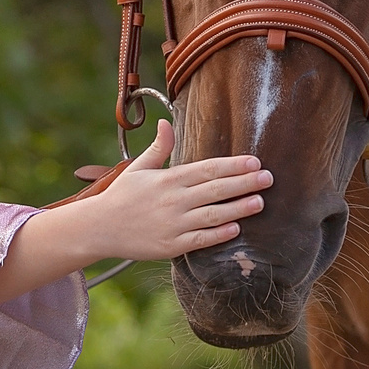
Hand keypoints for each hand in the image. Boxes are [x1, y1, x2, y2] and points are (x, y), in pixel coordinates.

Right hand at [0, 122, 270, 301]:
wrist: (99, 229)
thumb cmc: (122, 197)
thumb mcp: (138, 168)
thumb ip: (159, 148)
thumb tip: (165, 123)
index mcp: (168, 179)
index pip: (207, 169)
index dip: (233, 165)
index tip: (254, 161)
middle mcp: (173, 200)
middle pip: (215, 190)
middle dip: (244, 183)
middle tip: (269, 178)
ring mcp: (173, 224)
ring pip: (212, 215)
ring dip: (238, 208)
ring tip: (260, 201)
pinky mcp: (171, 246)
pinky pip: (200, 239)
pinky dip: (218, 234)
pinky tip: (236, 228)